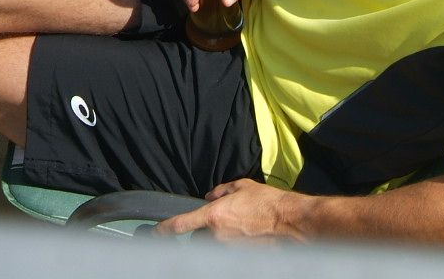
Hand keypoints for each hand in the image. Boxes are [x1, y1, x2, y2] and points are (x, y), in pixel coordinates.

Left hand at [155, 179, 299, 239]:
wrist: (288, 221)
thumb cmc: (268, 202)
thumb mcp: (243, 186)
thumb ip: (222, 190)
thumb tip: (210, 195)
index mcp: (214, 215)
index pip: (180, 224)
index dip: (164, 229)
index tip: (154, 231)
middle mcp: (216, 234)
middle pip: (197, 239)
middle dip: (203, 233)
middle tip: (220, 223)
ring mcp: (226, 248)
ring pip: (211, 246)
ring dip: (216, 240)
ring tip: (236, 230)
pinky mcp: (237, 256)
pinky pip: (226, 251)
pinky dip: (230, 245)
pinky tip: (245, 237)